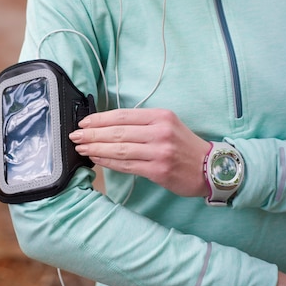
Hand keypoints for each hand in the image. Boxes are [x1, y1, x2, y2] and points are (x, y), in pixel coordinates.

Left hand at [69, 108, 209, 196]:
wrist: (210, 167)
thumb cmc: (184, 145)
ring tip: (82, 148)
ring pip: (120, 149)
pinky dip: (109, 163)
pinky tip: (97, 160)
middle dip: (93, 134)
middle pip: (118, 132)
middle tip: (76, 135)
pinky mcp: (158, 170)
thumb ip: (142, 123)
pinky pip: (127, 166)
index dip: (100, 119)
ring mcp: (159, 152)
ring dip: (96, 149)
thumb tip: (108, 126)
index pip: (123, 115)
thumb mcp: (167, 124)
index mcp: (160, 116)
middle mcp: (160, 132)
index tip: (84, 122)